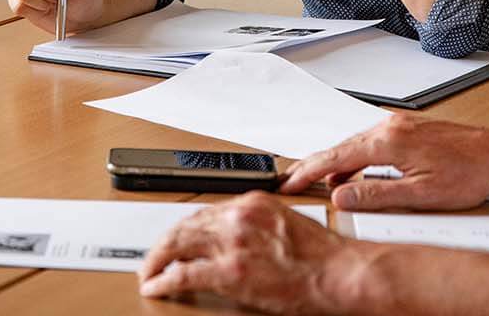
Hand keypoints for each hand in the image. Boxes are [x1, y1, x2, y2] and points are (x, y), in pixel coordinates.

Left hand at [139, 192, 364, 312]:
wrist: (340, 273)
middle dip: (164, 243)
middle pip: (184, 225)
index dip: (185, 228)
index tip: (178, 239)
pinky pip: (183, 274)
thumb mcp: (285, 223)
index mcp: (253, 202)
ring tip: (149, 272)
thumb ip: (256, 224)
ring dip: (157, 260)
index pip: (205, 211)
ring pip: (176, 245)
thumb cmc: (323, 255)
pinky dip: (163, 280)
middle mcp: (238, 216)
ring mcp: (233, 243)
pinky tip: (156, 286)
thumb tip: (235, 238)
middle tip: (154, 258)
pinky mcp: (230, 272)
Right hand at [280, 115, 488, 210]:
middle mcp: (390, 126)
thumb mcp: (420, 195)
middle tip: (293, 183)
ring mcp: (399, 123)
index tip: (289, 184)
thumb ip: (376, 195)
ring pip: (355, 144)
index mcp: (389, 142)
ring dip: (335, 163)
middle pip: (340, 147)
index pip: (335, 158)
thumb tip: (342, 196)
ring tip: (319, 184)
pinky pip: (370, 141)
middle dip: (314, 166)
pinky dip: (355, 157)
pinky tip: (354, 172)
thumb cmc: (468, 174)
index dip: (308, 172)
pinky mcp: (407, 127)